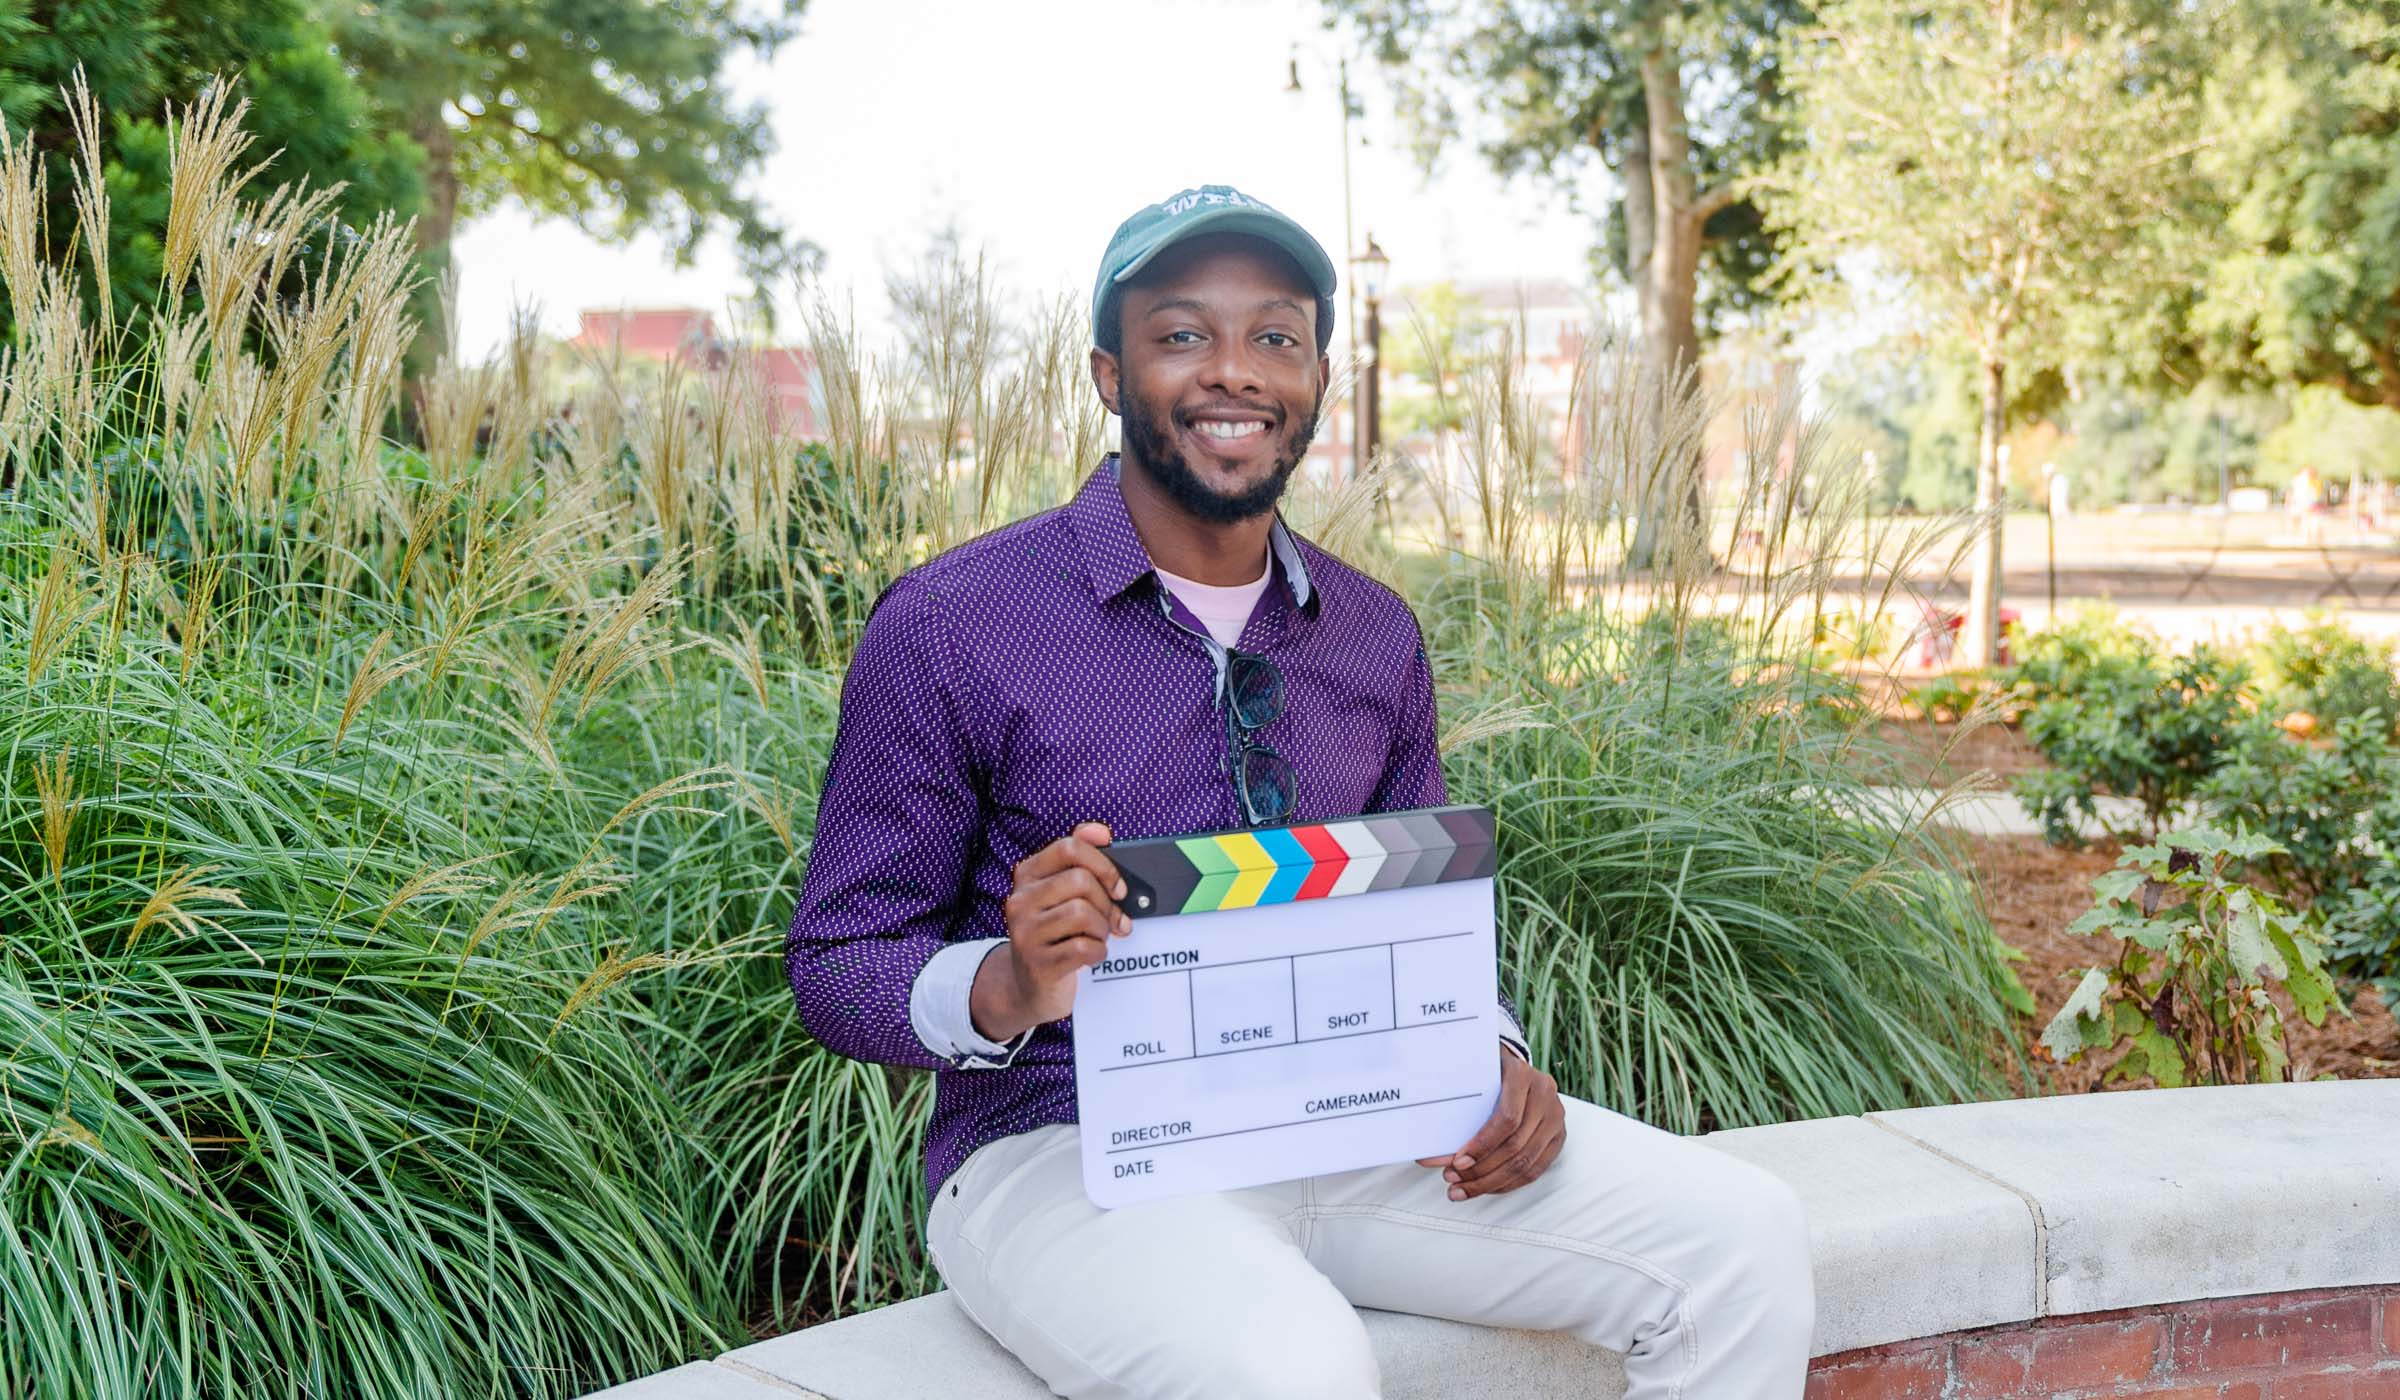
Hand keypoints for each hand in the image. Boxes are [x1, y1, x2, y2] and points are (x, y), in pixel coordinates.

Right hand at [969, 821, 1128, 1041]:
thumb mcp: (1062, 894)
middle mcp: (1019, 900)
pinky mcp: (1037, 963)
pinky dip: (1098, 953)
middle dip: (1107, 902)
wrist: (1029, 986)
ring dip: (1102, 929)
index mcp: (1027, 875)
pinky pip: (1083, 947)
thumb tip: (1100, 831)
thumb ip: (1080, 858)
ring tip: (1097, 938)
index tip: (1118, 886)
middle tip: (1112, 921)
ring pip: (1083, 913)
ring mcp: (1025, 933)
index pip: (1069, 848)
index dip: (1103, 863)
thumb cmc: (1055, 933)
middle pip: (1080, 881)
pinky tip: (1090, 956)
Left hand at [1416, 1048, 1564, 1200]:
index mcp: (1521, 1074)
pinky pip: (1535, 1169)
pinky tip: (1486, 1187)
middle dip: (1481, 1170)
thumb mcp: (1471, 1079)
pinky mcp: (1557, 1136)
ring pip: (1526, 1163)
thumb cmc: (1486, 1072)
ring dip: (1491, 1182)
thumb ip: (1455, 1111)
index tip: (1458, 1162)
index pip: (1506, 1119)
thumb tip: (1430, 1157)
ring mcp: (1555, 1116)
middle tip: (1453, 1179)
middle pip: (1516, 1146)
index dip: (1482, 1146)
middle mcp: (1544, 1093)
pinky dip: (1508, 1184)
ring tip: (1463, 1188)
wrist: (1511, 1065)